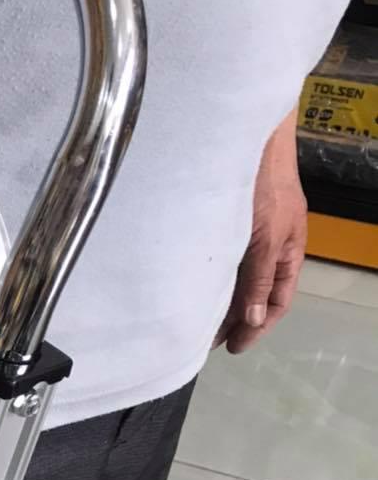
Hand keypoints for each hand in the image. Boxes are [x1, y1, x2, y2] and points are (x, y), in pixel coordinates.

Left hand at [216, 111, 307, 353]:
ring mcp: (247, 231)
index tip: (234, 348)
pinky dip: (210, 276)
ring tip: (197, 322)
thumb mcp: (265, 235)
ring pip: (236, 277)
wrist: (246, 131)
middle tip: (208, 342)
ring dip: (219, 300)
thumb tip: (253, 320)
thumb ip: (258, 278)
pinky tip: (191, 287)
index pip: (277, 300)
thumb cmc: (263, 181)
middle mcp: (269, 244)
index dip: (258, 327)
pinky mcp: (225, 219)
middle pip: (254, 292)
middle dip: (235, 319)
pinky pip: (221, 257)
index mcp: (288, 250)